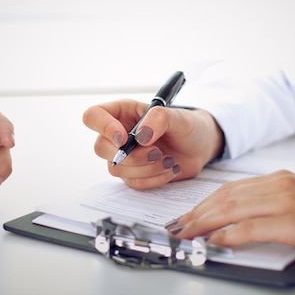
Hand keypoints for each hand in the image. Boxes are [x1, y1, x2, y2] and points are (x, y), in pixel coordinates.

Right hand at [82, 99, 224, 188]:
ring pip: (116, 168)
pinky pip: (133, 182)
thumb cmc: (187, 126)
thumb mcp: (179, 117)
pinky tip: (169, 168)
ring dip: (145, 168)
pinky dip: (153, 179)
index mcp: (123, 112)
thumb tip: (141, 137)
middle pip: (101, 148)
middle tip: (157, 152)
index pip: (93, 116)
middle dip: (131, 155)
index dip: (103, 127)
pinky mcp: (133, 173)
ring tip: (168, 160)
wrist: (200, 148)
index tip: (124, 138)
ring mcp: (123, 155)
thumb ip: (160, 119)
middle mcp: (118, 133)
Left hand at [167, 170, 294, 265]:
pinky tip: (214, 242)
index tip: (188, 215)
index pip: (231, 189)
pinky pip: (251, 227)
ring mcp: (287, 201)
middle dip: (197, 213)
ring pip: (232, 209)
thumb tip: (241, 219)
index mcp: (282, 178)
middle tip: (177, 227)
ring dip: (203, 223)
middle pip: (226, 197)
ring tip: (185, 235)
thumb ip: (274, 204)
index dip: (205, 203)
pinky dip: (228, 235)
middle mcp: (281, 184)